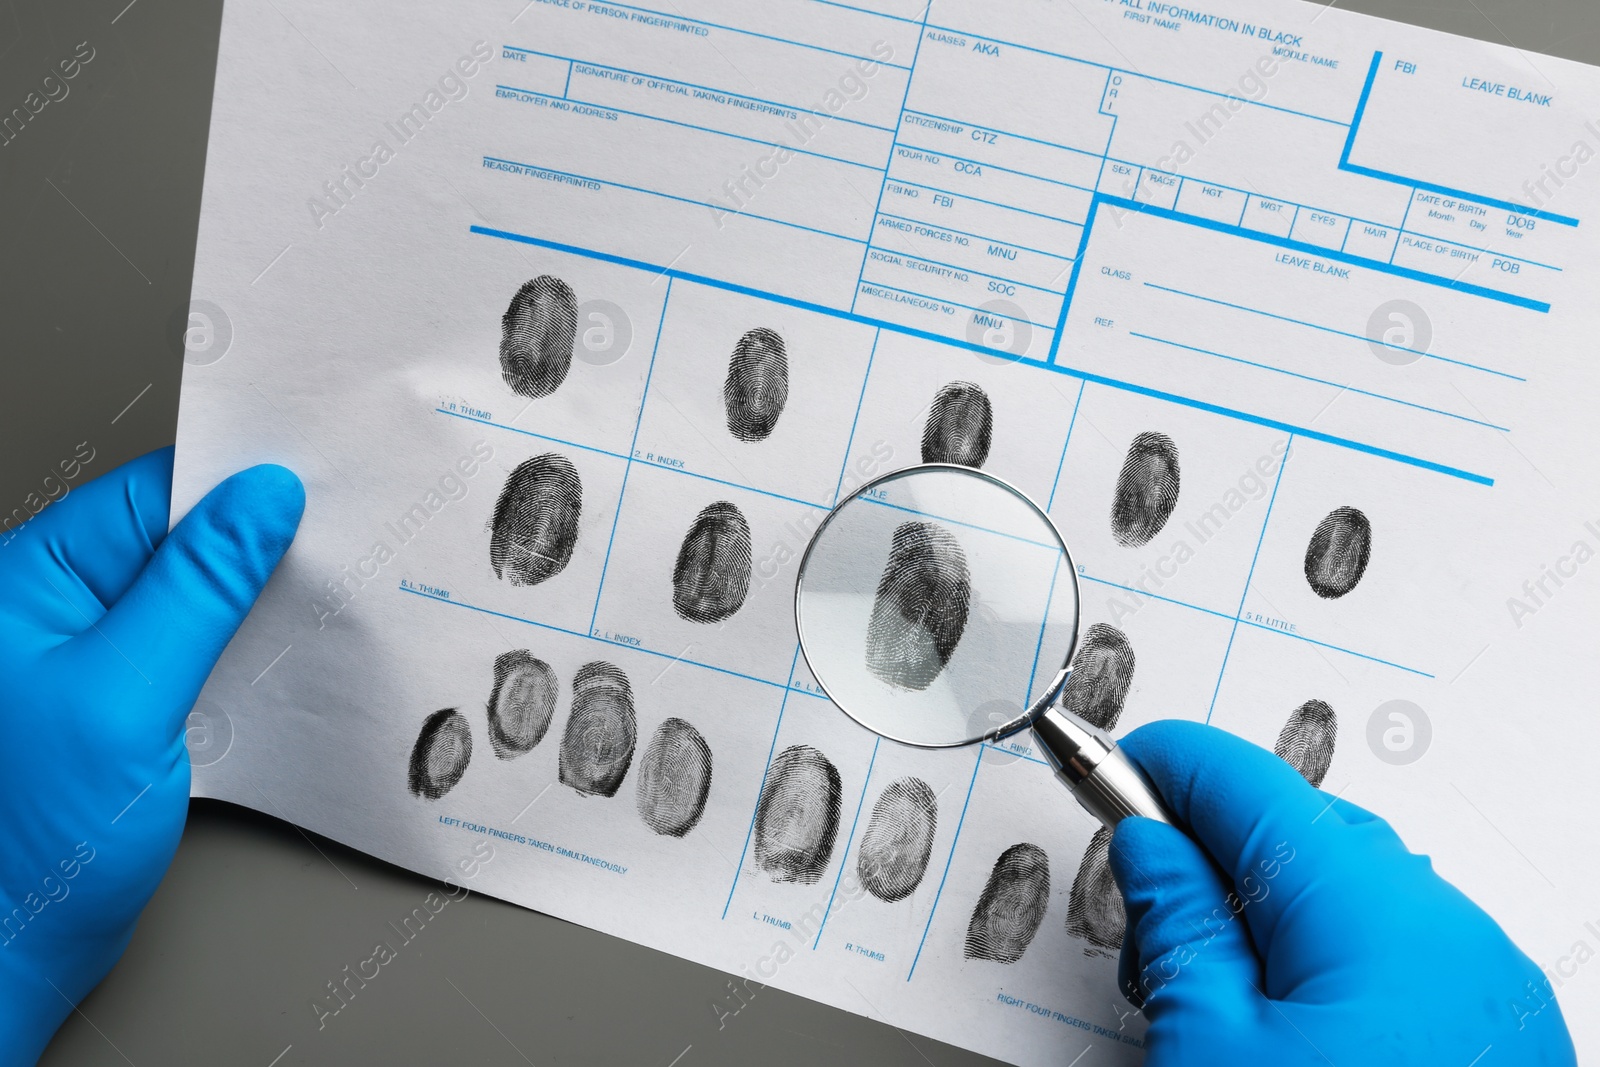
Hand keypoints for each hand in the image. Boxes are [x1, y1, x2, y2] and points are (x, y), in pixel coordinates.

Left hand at [0, 447, 301, 1063]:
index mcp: (29, 581)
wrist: (8, 950)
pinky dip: (240, 648)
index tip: (315, 484)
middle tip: (338, 542)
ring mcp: (84, 658)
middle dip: (254, 542)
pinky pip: (190, 648)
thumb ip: (199, 588)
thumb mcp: (128, 695)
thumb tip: (261, 499)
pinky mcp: (118, 704)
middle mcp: (50, 609)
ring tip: (321, 601)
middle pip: (172, 538)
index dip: (235, 486)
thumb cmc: (32, 841)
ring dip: (253, 599)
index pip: (149, 496)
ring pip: (189, 594)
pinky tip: (280, 658)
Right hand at [1109, 720, 1575, 1065]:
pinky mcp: (1500, 1039)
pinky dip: (1329, 971)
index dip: (1164, 767)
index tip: (1108, 771)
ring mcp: (1487, 987)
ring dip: (1269, 921)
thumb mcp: (1210, 1053)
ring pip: (1352, 898)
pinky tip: (1287, 1043)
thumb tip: (1153, 843)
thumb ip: (1179, 922)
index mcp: (1375, 913)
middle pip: (1303, 834)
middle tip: (1153, 940)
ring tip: (1217, 1016)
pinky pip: (1398, 960)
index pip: (1248, 782)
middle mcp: (1450, 932)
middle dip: (1214, 862)